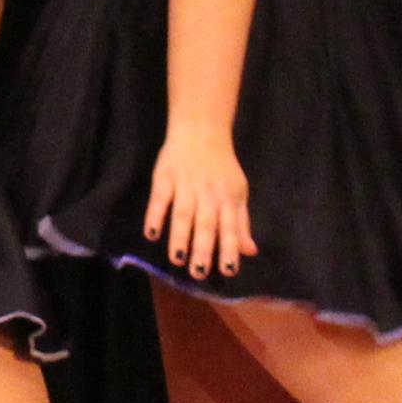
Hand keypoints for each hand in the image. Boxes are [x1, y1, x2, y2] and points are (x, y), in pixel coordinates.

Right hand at [139, 122, 252, 282]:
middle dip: (203, 249)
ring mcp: (186, 184)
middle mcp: (209, 193)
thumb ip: (241, 223)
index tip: (229, 271)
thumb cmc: (221, 167)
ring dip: (180, 237)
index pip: (231, 227)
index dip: (230, 248)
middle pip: (206, 224)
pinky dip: (155, 215)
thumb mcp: (237, 192)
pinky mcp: (165, 176)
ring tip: (177, 259)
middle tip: (199, 273)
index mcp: (229, 197)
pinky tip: (152, 234)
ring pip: (183, 213)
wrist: (201, 129)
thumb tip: (250, 251)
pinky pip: (159, 198)